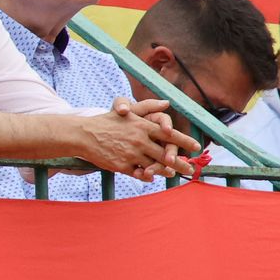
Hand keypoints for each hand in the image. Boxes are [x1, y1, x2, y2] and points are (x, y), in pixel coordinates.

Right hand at [78, 97, 198, 179]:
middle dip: (180, 163)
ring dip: (165, 171)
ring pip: (154, 166)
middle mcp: (140, 140)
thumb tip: (167, 102)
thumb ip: (148, 106)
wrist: (83, 134)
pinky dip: (147, 176)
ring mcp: (132, 154)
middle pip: (166, 154)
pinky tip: (152, 176)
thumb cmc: (106, 122)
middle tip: (190, 168)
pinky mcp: (123, 165)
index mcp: (143, 126)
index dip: (184, 141)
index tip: (196, 147)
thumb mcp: (127, 110)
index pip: (169, 134)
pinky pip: (140, 173)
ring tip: (173, 174)